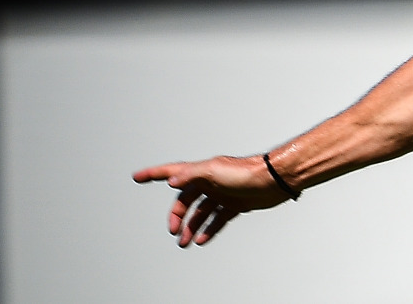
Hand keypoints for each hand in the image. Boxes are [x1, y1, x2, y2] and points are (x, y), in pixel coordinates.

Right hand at [132, 155, 290, 246]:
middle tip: (174, 231)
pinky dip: (208, 228)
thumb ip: (192, 174)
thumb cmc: (248, 171)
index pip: (172, 172)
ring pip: (200, 212)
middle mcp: (211, 181)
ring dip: (191, 226)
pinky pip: (217, 218)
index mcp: (202, 171)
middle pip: (185, 199)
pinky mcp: (236, 204)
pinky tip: (202, 239)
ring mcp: (223, 193)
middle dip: (176, 215)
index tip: (137, 177)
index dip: (153, 174)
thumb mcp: (215, 170)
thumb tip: (171, 181)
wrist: (275, 180)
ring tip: (185, 242)